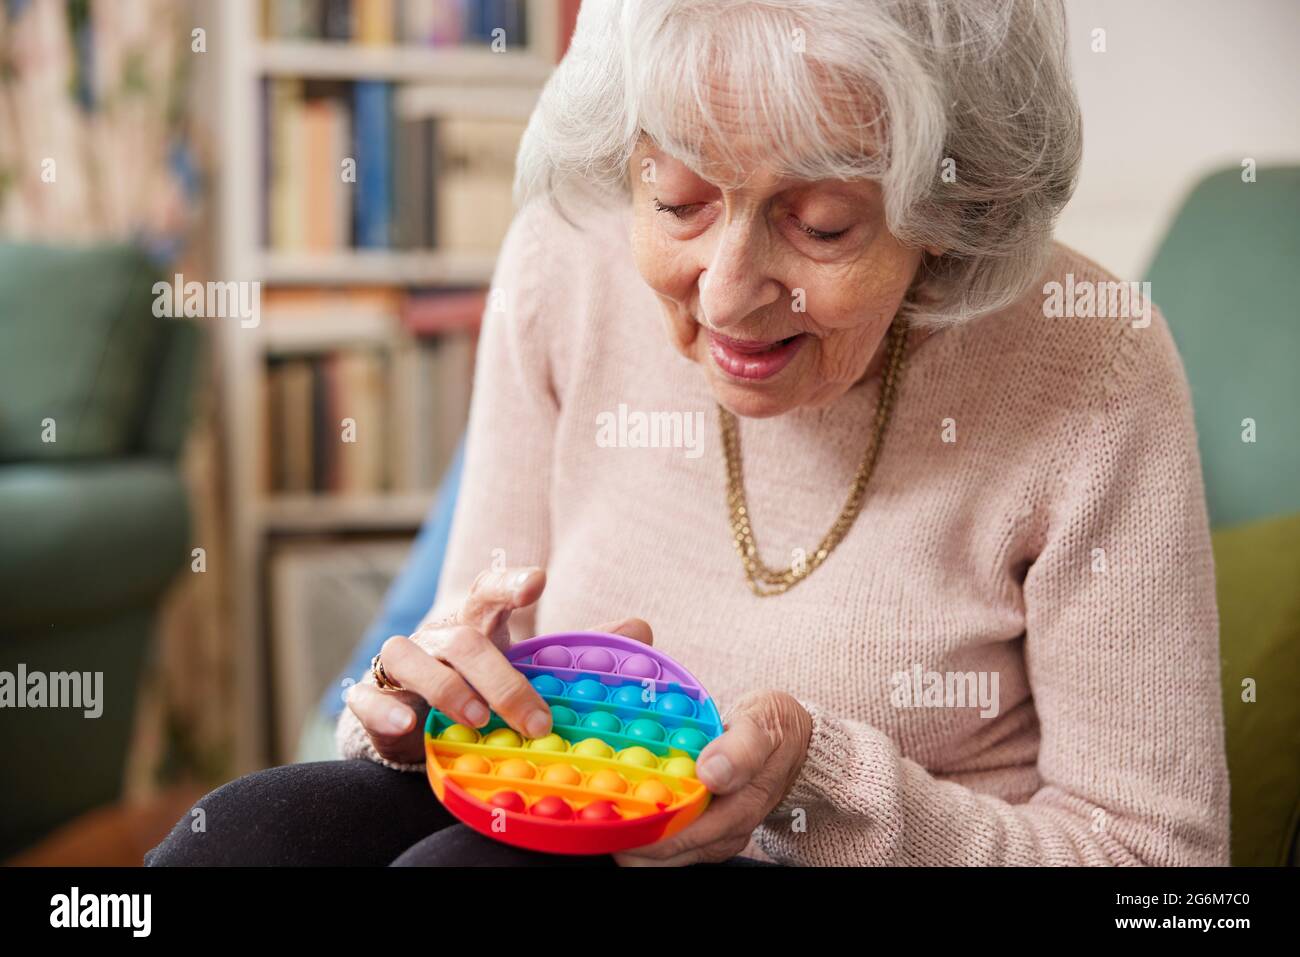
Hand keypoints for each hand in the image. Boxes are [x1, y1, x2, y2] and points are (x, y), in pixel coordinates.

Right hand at [345, 564, 652, 764]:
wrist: (419, 726)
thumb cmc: (482, 686)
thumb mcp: (530, 669)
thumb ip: (580, 652)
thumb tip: (642, 629)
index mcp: (478, 623)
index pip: (488, 591)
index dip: (510, 584)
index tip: (538, 583)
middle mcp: (437, 636)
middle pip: (463, 639)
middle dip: (500, 678)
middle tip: (536, 719)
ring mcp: (401, 664)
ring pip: (408, 656)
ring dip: (445, 687)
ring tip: (476, 719)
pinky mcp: (371, 698)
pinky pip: (365, 696)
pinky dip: (383, 709)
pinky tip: (407, 725)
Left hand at [613, 690, 811, 866]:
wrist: (794, 738)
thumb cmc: (775, 727)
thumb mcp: (764, 726)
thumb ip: (740, 750)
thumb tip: (710, 774)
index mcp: (736, 811)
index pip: (676, 838)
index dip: (637, 830)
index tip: (604, 812)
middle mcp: (723, 833)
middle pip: (662, 855)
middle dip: (624, 838)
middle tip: (590, 812)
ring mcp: (714, 836)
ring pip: (661, 855)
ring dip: (631, 835)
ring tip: (599, 810)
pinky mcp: (707, 830)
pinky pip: (668, 840)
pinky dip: (643, 828)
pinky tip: (622, 807)